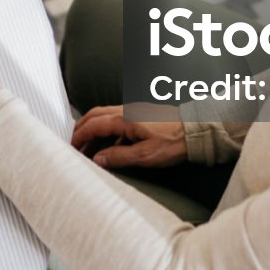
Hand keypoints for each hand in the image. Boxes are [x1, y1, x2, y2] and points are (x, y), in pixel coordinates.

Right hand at [68, 106, 185, 170]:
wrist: (198, 130)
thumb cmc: (175, 142)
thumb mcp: (145, 155)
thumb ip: (119, 157)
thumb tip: (98, 159)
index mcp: (124, 119)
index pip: (93, 125)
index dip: (80, 136)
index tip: (72, 147)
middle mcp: (126, 111)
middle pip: (95, 115)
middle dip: (82, 129)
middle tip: (75, 145)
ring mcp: (134, 111)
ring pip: (106, 117)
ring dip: (95, 131)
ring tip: (90, 150)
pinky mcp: (142, 116)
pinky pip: (118, 121)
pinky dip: (108, 133)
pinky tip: (111, 148)